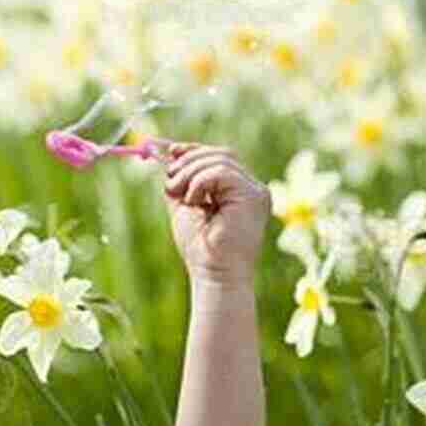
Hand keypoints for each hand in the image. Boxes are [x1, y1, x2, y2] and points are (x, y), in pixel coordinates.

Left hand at [161, 142, 270, 283]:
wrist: (215, 275)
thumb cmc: (201, 249)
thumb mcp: (185, 206)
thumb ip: (182, 181)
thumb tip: (169, 156)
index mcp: (238, 191)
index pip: (220, 158)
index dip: (195, 150)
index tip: (172, 152)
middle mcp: (252, 189)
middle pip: (221, 154)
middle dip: (190, 161)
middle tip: (171, 180)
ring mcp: (256, 192)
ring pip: (220, 160)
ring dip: (190, 173)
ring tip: (180, 196)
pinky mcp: (254, 196)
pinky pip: (222, 172)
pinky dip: (200, 182)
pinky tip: (195, 202)